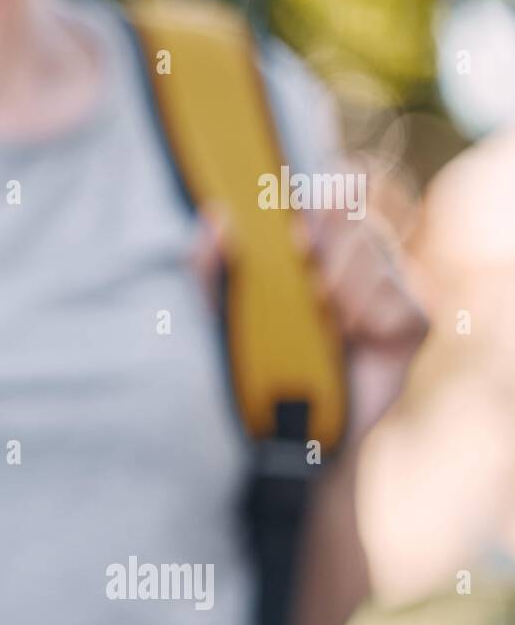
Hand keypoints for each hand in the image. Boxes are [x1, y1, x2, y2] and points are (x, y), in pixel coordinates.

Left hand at [191, 203, 428, 445]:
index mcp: (313, 246)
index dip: (331, 194)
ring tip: (325, 324)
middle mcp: (356, 259)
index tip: (302, 227)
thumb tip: (215, 217)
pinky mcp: (414, 323)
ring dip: (344, 288)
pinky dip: (371, 317)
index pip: (337, 192)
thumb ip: (209, 269)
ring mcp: (390, 288)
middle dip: (329, 246)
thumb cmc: (250, 366)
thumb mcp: (217, 315)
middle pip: (358, 220)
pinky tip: (351, 340)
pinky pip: (402, 300)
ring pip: (379, 255)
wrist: (283, 432)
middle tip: (309, 286)